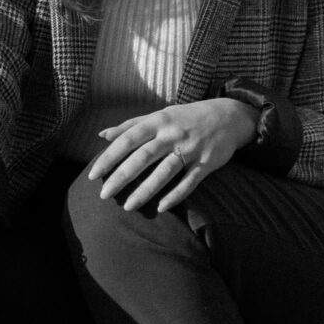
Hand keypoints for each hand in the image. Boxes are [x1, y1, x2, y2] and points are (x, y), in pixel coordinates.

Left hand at [87, 98, 258, 211]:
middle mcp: (173, 134)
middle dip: (122, 176)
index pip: (128, 139)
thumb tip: (102, 135)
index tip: (93, 174)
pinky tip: (162, 207)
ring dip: (146, 190)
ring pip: (165, 171)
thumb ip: (131, 125)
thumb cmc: (187, 117)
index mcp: (158, 121)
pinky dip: (176, 195)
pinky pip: (190, 182)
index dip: (109, 157)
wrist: (230, 116)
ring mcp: (191, 149)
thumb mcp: (160, 115)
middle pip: (143, 156)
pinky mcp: (207, 163)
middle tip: (104, 195)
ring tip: (128, 206)